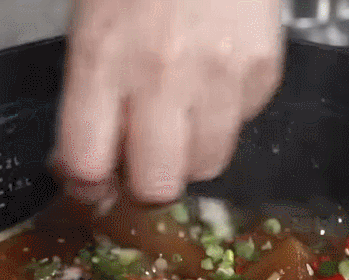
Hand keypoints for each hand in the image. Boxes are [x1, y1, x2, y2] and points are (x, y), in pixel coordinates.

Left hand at [52, 0, 284, 204]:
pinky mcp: (262, 69)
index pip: (87, 164)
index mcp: (101, 59)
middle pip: (156, 184)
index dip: (87, 186)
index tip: (92, 180)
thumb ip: (85, 98)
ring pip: (207, 166)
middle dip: (146, 182)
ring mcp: (218, 75)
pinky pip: (243, 125)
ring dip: (190, 154)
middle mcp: (160, 75)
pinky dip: (227, 115)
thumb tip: (88, 167)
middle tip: (143, 158)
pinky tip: (213, 78)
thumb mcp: (88, 24)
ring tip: (182, 116)